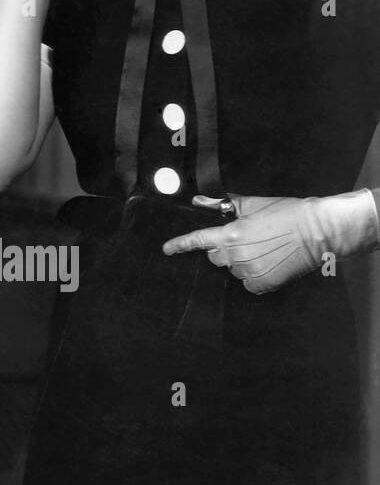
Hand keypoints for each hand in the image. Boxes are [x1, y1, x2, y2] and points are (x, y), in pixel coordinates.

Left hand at [162, 191, 379, 294]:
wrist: (318, 231)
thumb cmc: (287, 213)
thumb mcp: (253, 204)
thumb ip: (223, 204)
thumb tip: (199, 200)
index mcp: (230, 234)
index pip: (198, 240)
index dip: (180, 245)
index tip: (166, 249)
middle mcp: (236, 255)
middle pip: (215, 257)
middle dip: (223, 250)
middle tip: (245, 241)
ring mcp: (249, 271)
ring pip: (233, 270)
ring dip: (240, 263)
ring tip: (263, 251)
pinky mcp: (264, 283)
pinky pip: (248, 284)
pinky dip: (254, 277)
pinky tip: (268, 264)